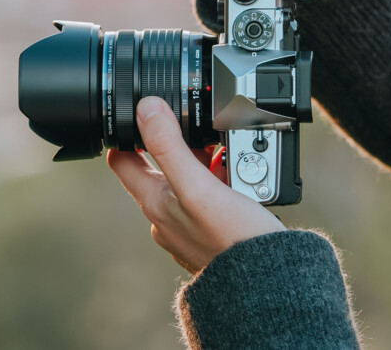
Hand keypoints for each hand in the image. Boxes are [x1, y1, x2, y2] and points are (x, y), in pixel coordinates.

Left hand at [107, 97, 284, 273]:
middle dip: (179, 144)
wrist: (268, 282)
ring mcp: (188, 226)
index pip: (122, 159)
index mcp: (154, 202)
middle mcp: (166, 216)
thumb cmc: (232, 240)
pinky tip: (241, 177)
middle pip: (160, 165)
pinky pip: (209, 197)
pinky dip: (221, 182)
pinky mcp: (210, 232)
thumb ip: (170, 147)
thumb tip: (146, 109)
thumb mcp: (198, 185)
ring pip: (188, 180)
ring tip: (229, 153)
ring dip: (205, 162)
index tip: (142, 113)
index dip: (127, 133)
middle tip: (199, 128)